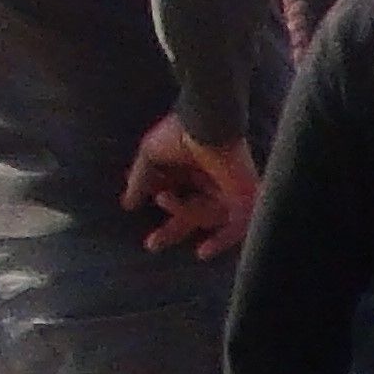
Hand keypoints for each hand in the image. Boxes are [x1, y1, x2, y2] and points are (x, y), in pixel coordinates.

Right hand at [125, 116, 258, 258]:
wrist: (206, 123)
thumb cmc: (179, 133)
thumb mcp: (151, 157)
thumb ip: (141, 181)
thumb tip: (128, 205)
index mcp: (194, 170)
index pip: (181, 199)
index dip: (165, 214)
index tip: (146, 228)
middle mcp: (213, 182)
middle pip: (195, 216)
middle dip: (172, 232)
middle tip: (151, 245)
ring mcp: (230, 190)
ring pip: (206, 218)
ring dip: (180, 213)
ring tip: (163, 197)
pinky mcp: (245, 197)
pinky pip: (238, 228)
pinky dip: (222, 240)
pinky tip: (202, 251)